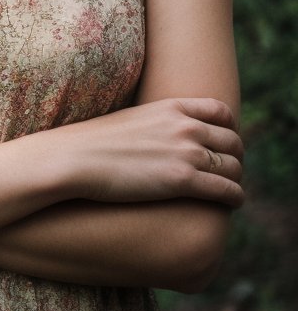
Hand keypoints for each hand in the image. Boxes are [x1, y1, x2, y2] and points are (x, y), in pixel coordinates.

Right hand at [58, 97, 243, 206]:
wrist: (74, 159)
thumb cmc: (92, 144)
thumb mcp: (129, 120)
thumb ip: (153, 125)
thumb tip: (156, 140)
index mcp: (171, 107)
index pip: (221, 111)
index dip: (229, 129)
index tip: (223, 143)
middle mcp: (185, 126)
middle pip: (232, 141)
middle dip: (234, 157)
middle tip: (226, 171)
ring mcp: (186, 152)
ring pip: (234, 167)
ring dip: (235, 179)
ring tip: (229, 189)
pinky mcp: (183, 181)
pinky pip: (227, 190)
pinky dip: (235, 197)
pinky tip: (231, 203)